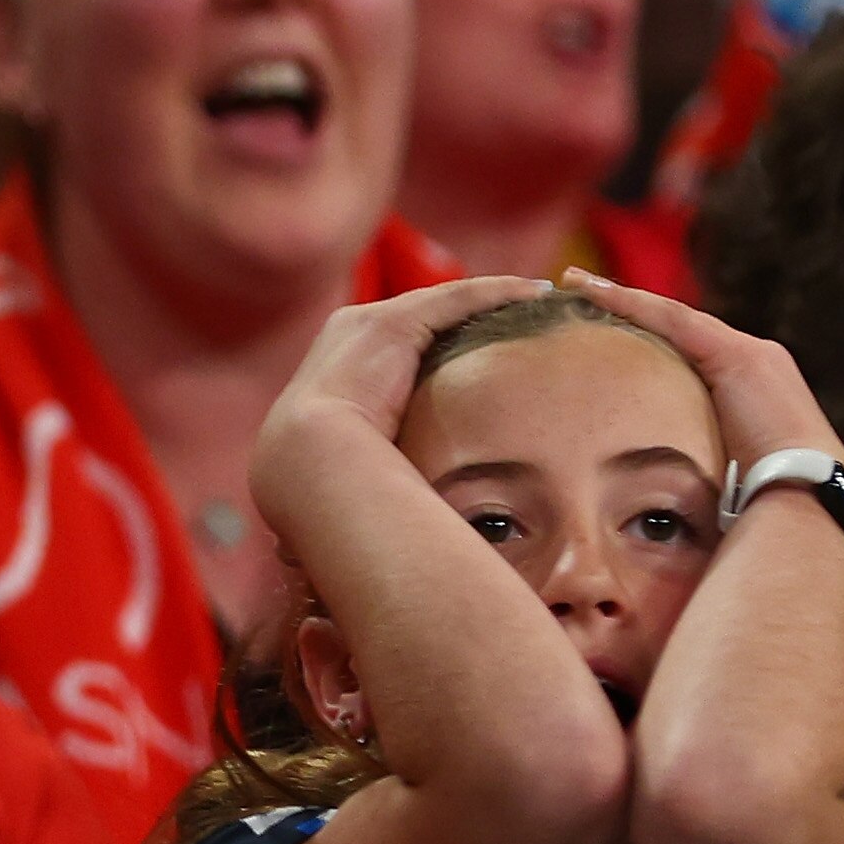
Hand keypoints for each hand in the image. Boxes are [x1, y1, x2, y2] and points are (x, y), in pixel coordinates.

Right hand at [246, 276, 553, 549]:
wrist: (306, 465)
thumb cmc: (321, 492)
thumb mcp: (344, 485)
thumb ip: (365, 488)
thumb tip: (370, 551)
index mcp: (325, 382)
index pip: (384, 358)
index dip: (425, 358)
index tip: (464, 367)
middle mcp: (340, 342)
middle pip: (412, 322)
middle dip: (457, 320)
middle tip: (512, 322)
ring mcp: (364, 326)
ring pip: (437, 305)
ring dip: (487, 301)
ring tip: (534, 299)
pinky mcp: (393, 321)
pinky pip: (456, 299)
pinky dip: (498, 293)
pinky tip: (536, 291)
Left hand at [555, 268, 843, 480]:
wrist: (804, 499)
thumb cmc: (759, 507)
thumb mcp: (711, 481)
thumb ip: (684, 468)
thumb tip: (640, 503)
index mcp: (745, 392)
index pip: (682, 355)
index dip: (641, 341)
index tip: (598, 333)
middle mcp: (750, 362)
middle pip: (674, 330)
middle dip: (628, 312)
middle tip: (578, 295)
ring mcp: (748, 354)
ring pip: (670, 316)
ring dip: (621, 298)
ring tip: (576, 284)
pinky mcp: (738, 355)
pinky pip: (673, 320)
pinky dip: (632, 304)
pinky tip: (594, 292)